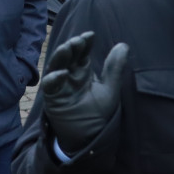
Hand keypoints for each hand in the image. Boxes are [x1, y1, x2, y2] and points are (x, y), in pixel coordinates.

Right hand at [42, 31, 127, 152]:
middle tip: (78, 40)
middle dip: (71, 47)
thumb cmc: (98, 115)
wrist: (89, 138)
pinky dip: (54, 79)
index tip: (90, 35)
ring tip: (67, 48)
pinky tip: (62, 74)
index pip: (81, 53)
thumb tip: (123, 45)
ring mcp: (60, 86)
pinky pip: (50, 86)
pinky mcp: (52, 98)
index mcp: (82, 72)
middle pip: (68, 57)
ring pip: (56, 67)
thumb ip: (114, 69)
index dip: (84, 43)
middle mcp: (70, 76)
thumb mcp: (110, 90)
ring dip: (60, 57)